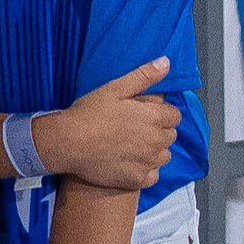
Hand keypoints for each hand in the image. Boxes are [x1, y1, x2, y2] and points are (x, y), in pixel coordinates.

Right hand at [37, 59, 180, 190]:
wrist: (68, 143)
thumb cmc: (89, 113)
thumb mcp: (114, 88)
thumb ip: (143, 76)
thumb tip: (166, 63)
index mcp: (153, 118)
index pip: (175, 115)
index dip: (161, 112)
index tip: (144, 112)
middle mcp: (156, 142)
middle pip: (170, 135)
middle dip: (158, 129)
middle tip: (134, 126)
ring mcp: (148, 163)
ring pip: (163, 156)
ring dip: (153, 149)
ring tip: (131, 143)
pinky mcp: (138, 179)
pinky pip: (153, 175)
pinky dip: (145, 168)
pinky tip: (129, 160)